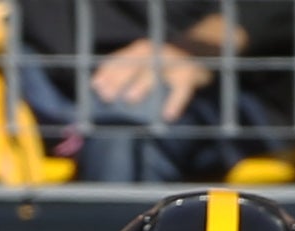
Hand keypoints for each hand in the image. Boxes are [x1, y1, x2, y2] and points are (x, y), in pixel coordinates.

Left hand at [91, 39, 211, 121]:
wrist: (199, 52)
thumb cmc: (163, 65)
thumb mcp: (144, 63)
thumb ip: (125, 71)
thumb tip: (97, 87)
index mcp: (140, 50)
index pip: (120, 59)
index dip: (107, 73)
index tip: (96, 87)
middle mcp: (155, 52)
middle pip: (134, 65)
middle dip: (119, 79)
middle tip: (108, 96)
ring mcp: (172, 63)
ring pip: (155, 74)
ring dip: (141, 85)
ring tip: (130, 99)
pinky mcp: (189, 75)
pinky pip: (181, 90)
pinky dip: (175, 103)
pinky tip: (167, 116)